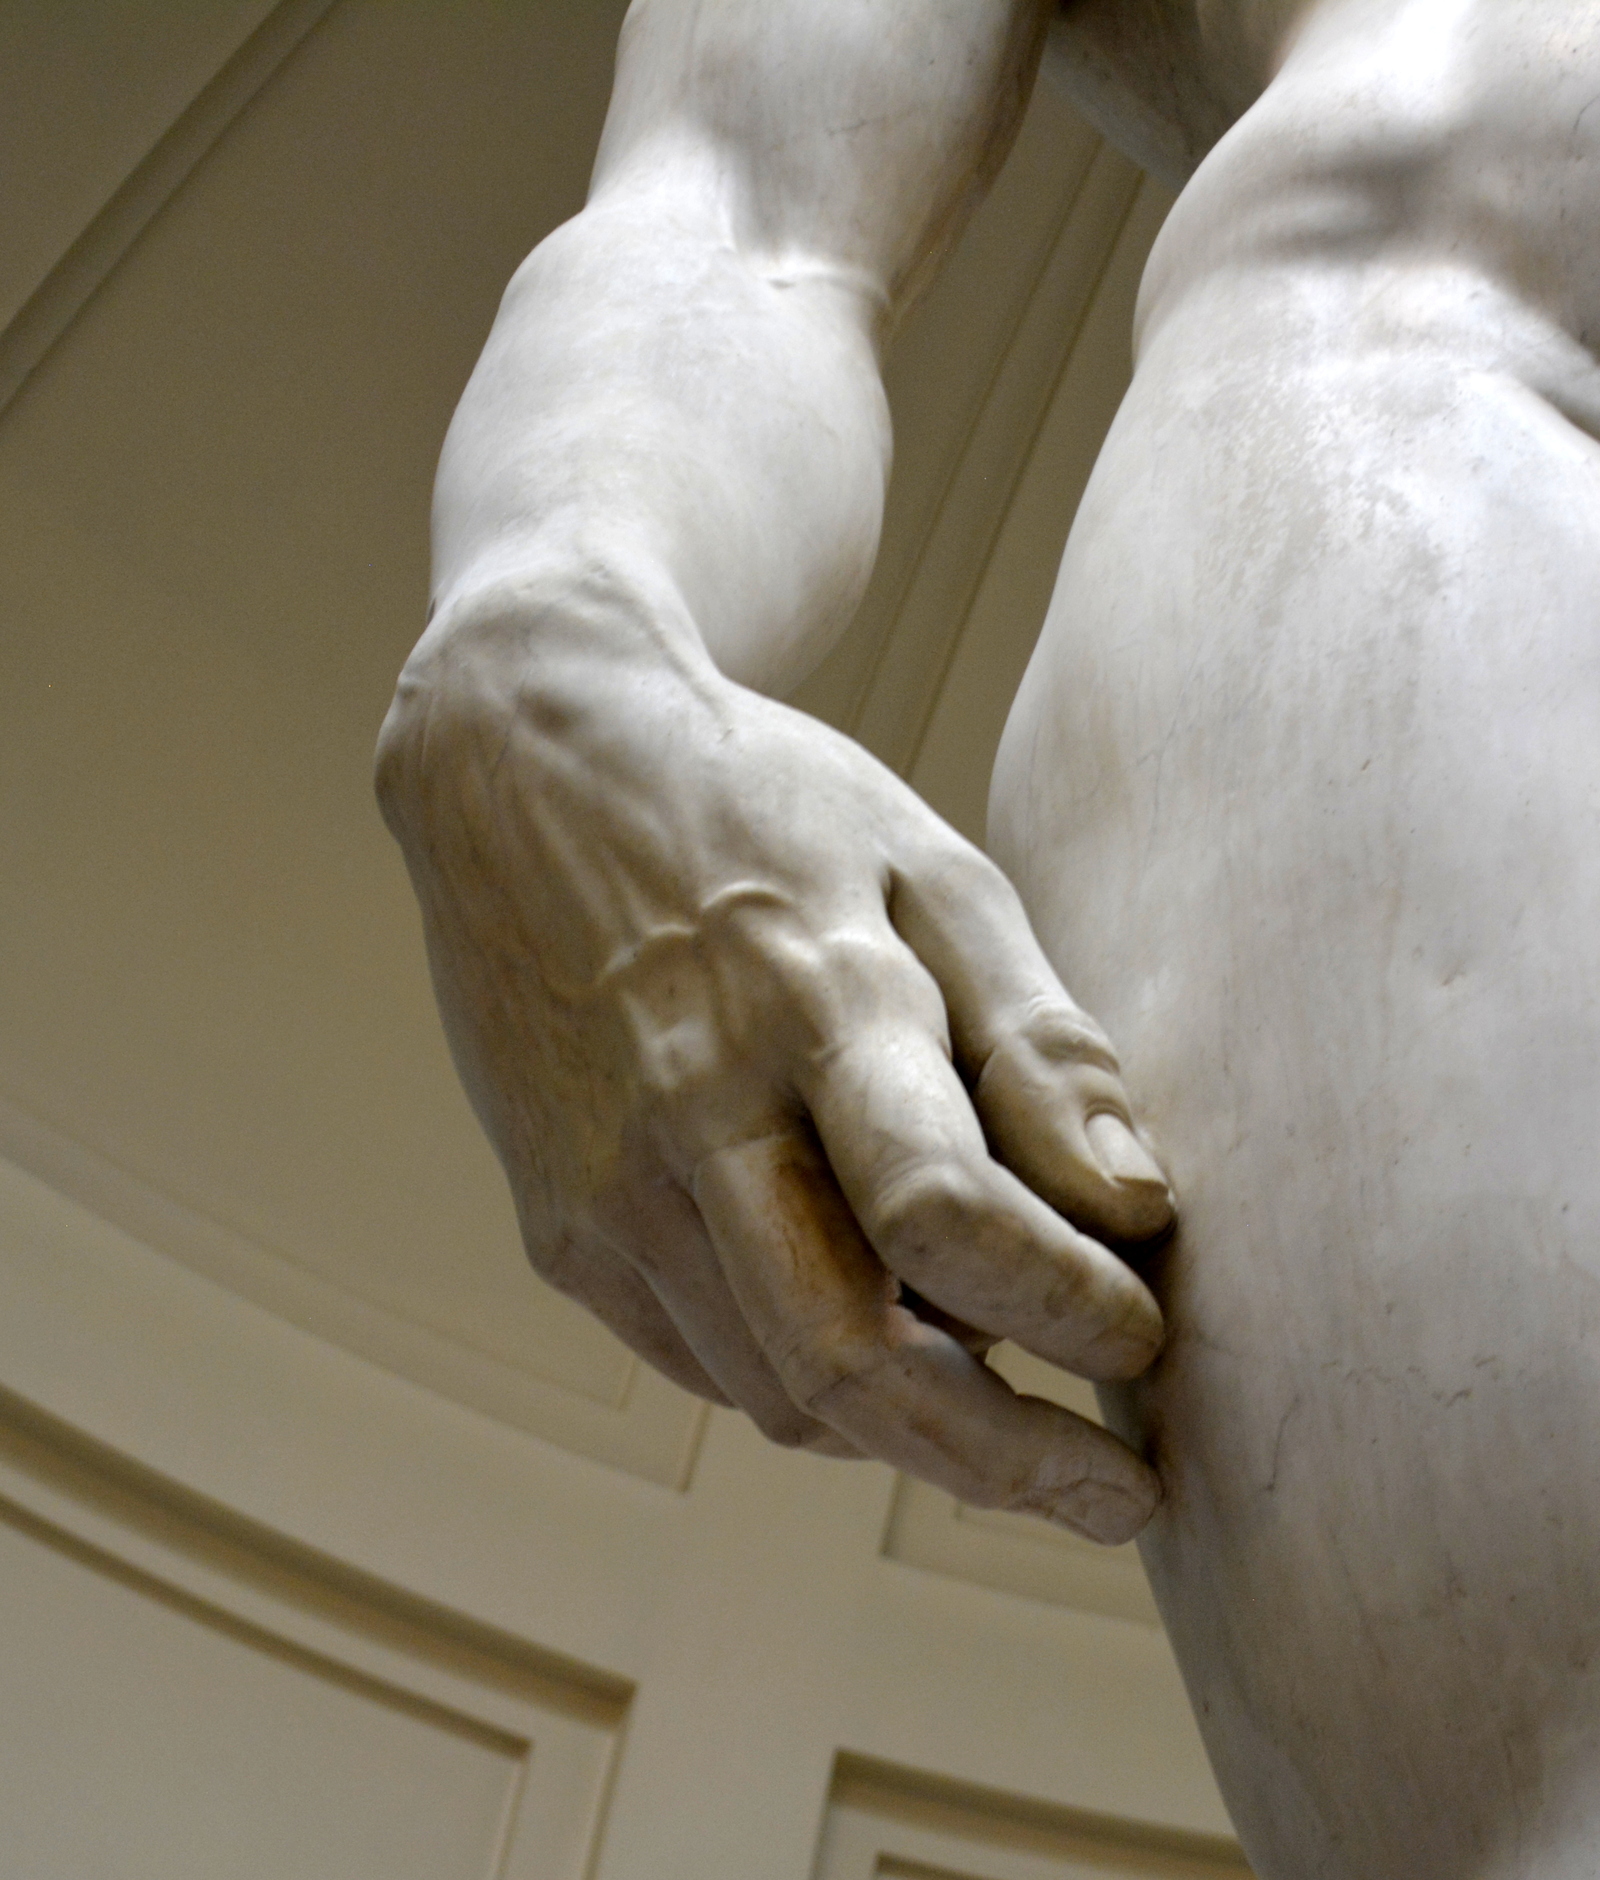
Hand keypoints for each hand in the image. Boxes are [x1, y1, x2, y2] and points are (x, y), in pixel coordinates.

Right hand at [377, 584, 1172, 1543]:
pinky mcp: (558, 1226)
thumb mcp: (927, 870)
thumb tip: (1136, 1205)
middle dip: (1001, 1462)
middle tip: (1117, 1501)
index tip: (1146, 1338)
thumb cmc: (761, 810)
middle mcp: (688, 1109)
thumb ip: (1035, 1038)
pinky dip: (811, 1379)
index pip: (942, 1212)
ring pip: (776, 1388)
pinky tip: (878, 1329)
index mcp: (806, 997)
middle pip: (844, 1358)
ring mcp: (603, 1182)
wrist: (523, 768)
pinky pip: (706, 1360)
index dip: (1065, 1303)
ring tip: (1008, 1395)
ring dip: (914, 1426)